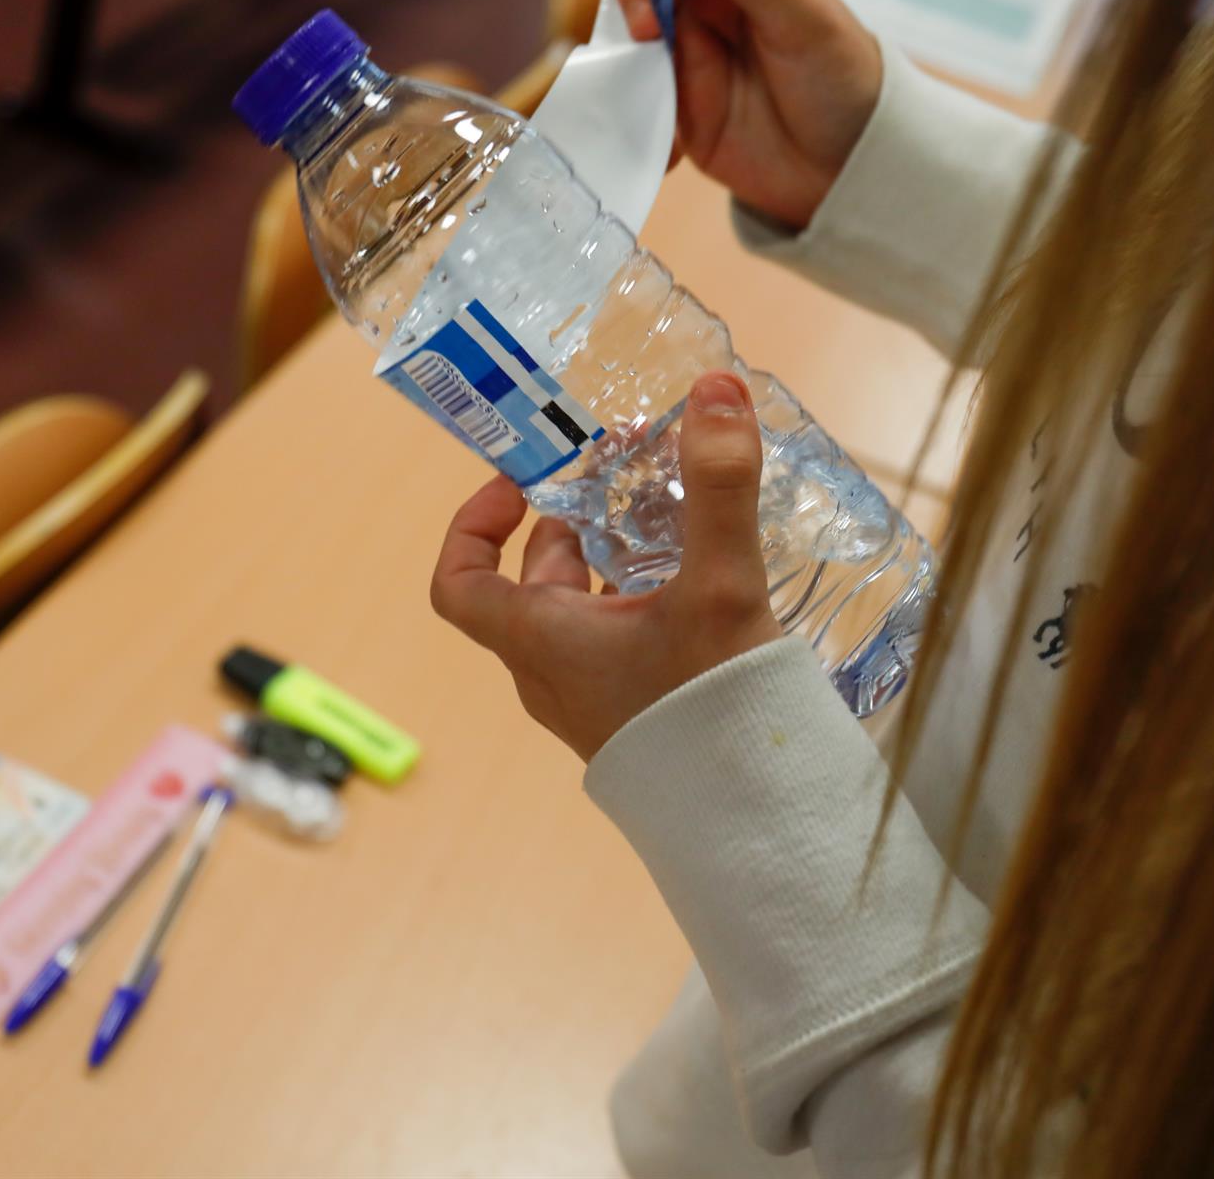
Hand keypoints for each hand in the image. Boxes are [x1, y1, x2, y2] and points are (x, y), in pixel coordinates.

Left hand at [430, 372, 782, 760]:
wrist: (755, 823)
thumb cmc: (712, 713)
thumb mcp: (718, 586)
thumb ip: (720, 486)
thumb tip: (715, 390)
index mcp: (541, 639)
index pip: (458, 583)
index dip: (471, 526)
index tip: (518, 484)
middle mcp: (553, 673)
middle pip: (536, 583)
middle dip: (578, 521)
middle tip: (629, 475)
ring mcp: (595, 702)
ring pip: (585, 612)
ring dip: (619, 559)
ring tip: (678, 516)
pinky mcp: (640, 719)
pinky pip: (622, 644)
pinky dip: (649, 600)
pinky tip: (708, 580)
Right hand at [614, 0, 882, 229]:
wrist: (850, 166)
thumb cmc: (842, 78)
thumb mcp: (804, 17)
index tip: (643, 9)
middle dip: (621, 13)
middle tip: (644, 51)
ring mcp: (677, 52)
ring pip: (615, 41)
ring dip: (617, 70)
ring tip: (653, 105)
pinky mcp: (667, 104)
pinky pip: (625, 102)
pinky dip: (628, 121)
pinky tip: (666, 153)